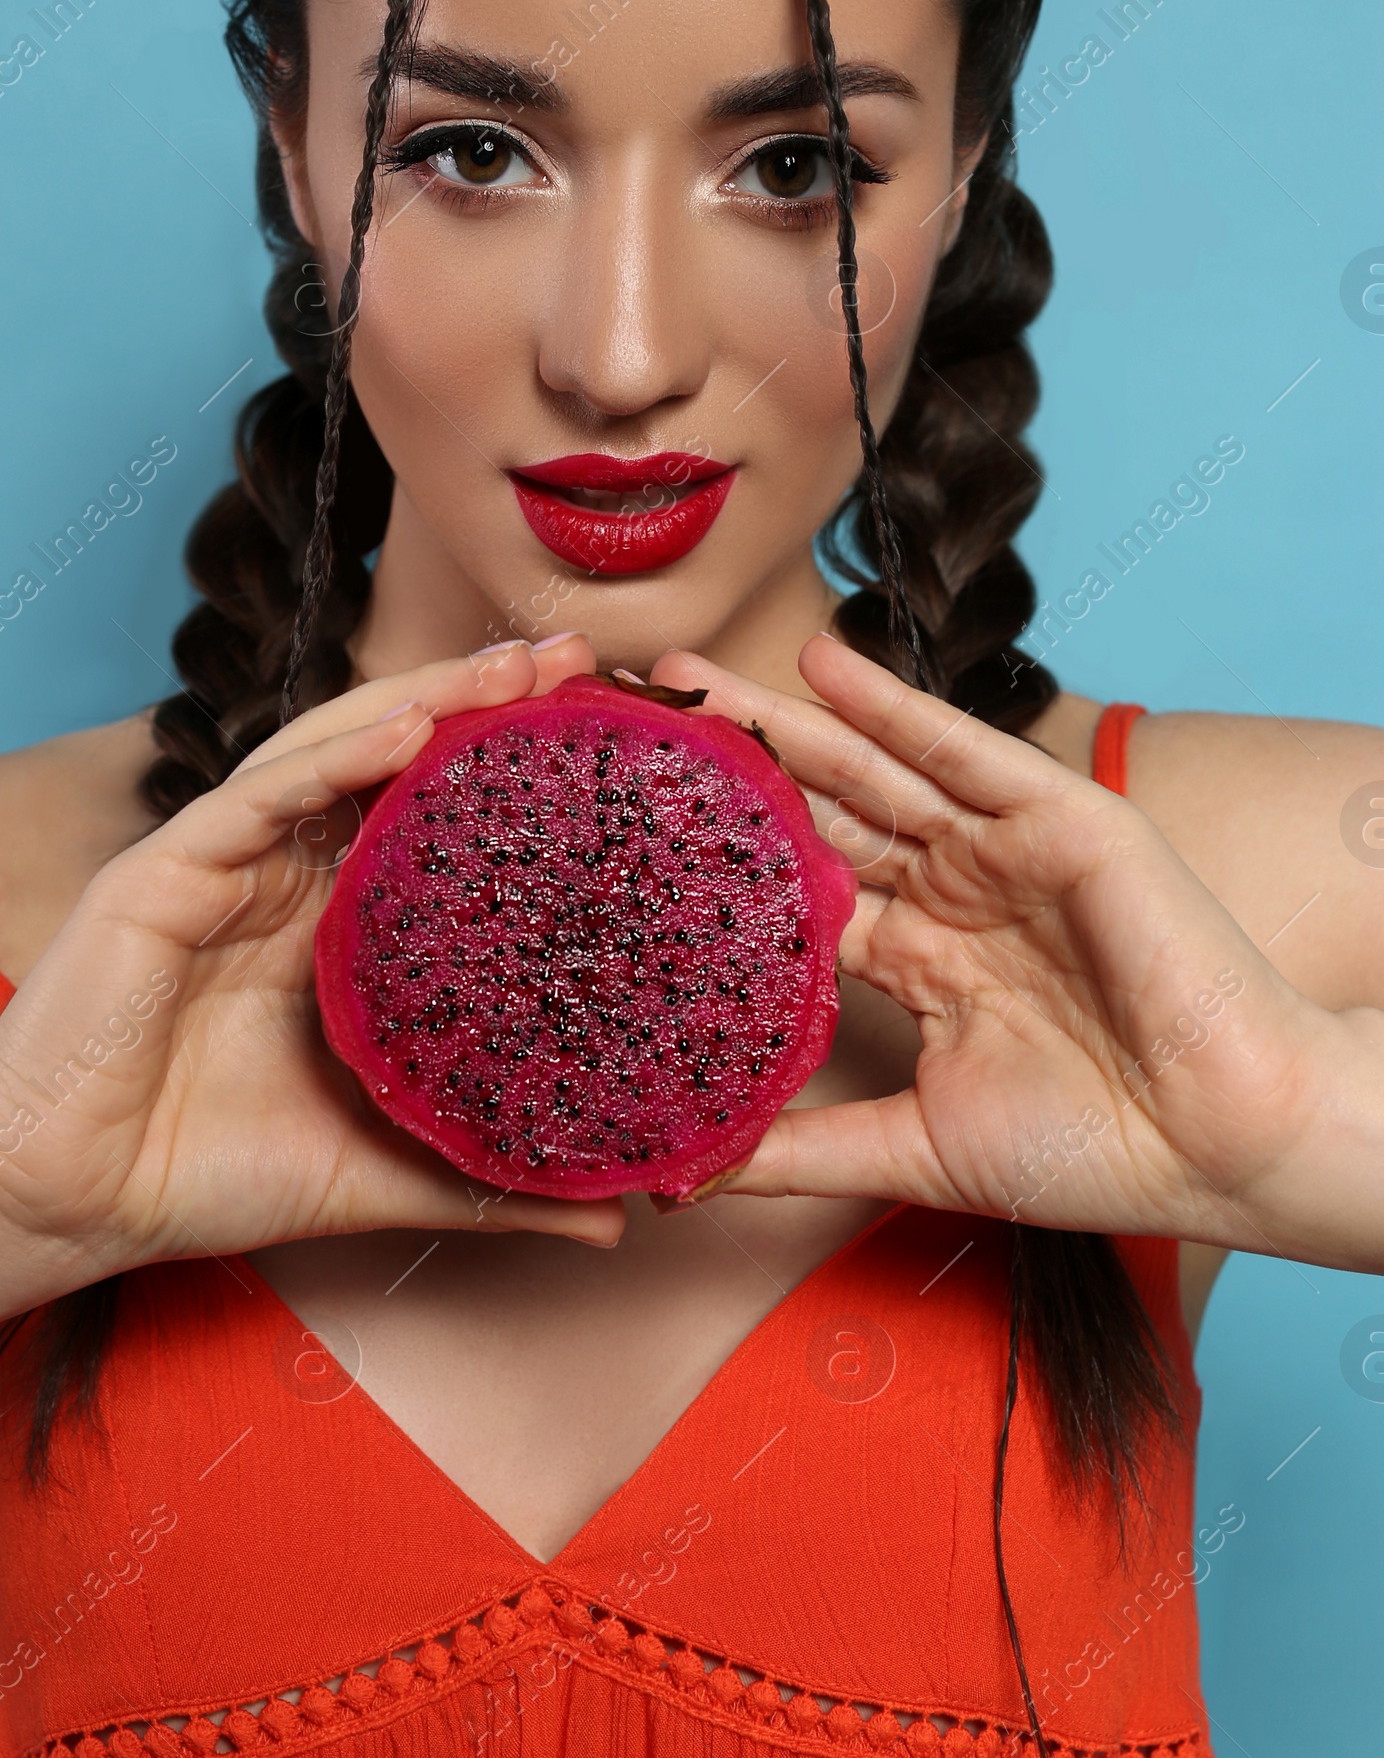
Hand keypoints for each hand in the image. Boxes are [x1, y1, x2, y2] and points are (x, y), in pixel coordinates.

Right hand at [0, 635, 624, 1280]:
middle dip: (482, 700)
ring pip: (331, 752)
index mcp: (333, 924)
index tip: (609, 734)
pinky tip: (405, 728)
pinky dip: (332, 757)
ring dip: (422, 699)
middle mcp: (285, 875)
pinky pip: (258, 796)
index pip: (432, 817)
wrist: (72, 1207)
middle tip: (578, 659)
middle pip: (393, 759)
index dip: (512, 770)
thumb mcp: (382, 1173)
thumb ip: (490, 1181)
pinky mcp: (164, 869)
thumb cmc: (206, 1177)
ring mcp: (225, 862)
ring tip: (511, 668)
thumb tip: (619, 1214)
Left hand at [649, 635, 1383, 1266]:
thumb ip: (801, 1150)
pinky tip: (820, 666)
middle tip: (629, 725)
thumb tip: (683, 1175)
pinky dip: (892, 705)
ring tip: (687, 679)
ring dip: (782, 722)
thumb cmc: (1093, 1154)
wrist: (1221, 1146)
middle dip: (726, 772)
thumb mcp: (912, 1148)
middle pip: (816, 817)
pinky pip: (960, 751)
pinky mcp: (1057, 818)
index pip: (797, 893)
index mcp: (919, 960)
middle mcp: (951, 893)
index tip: (620, 835)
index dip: (715, 864)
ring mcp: (1000, 851)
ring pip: (870, 772)